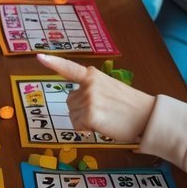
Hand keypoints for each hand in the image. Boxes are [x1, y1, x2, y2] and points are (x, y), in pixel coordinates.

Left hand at [37, 53, 154, 143]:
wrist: (147, 116)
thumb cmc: (130, 105)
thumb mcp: (109, 88)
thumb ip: (91, 89)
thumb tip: (75, 101)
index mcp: (92, 75)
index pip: (69, 68)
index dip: (53, 62)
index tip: (39, 56)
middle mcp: (88, 85)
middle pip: (70, 102)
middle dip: (81, 110)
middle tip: (103, 113)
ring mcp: (88, 99)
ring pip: (73, 115)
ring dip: (84, 121)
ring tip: (105, 119)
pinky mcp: (90, 115)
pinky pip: (78, 127)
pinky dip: (86, 131)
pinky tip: (100, 127)